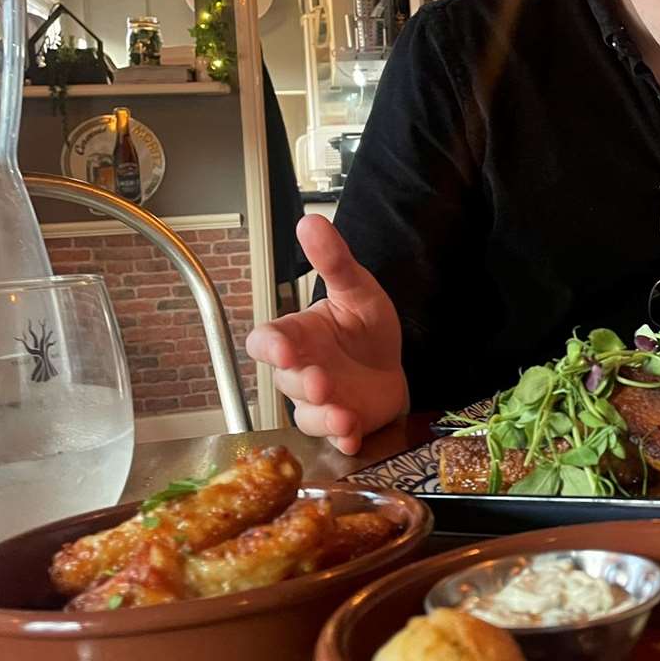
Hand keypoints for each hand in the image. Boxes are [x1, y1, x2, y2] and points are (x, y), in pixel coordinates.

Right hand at [245, 215, 408, 453]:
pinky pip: (334, 437)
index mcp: (298, 335)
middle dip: (301, 382)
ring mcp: (319, 401)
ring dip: (323, 415)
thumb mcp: (357, 290)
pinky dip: (342, 438)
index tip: (283, 348)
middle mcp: (302, 370)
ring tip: (342, 412)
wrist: (393, 365)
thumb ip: (334, 261)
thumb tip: (310, 222)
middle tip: (320, 379)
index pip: (266, 340)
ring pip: (308, 414)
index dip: (270, 346)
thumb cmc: (365, 328)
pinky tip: (353, 435)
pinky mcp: (342, 424)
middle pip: (286, 380)